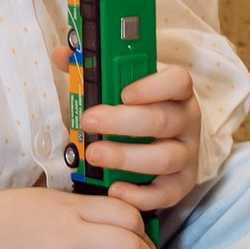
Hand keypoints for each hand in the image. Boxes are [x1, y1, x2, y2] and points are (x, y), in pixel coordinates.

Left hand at [56, 51, 200, 211]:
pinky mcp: (182, 184)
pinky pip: (166, 193)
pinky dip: (140, 194)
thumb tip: (62, 54)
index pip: (177, 81)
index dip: (153, 86)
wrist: (162, 145)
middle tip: (90, 120)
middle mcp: (186, 121)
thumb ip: (90, 71)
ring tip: (94, 155)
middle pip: (163, 120)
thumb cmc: (135, 113)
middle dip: (123, 122)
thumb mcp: (118, 89)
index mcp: (175, 93)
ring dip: (126, 157)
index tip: (124, 92)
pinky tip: (115, 190)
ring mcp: (187, 154)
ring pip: (164, 157)